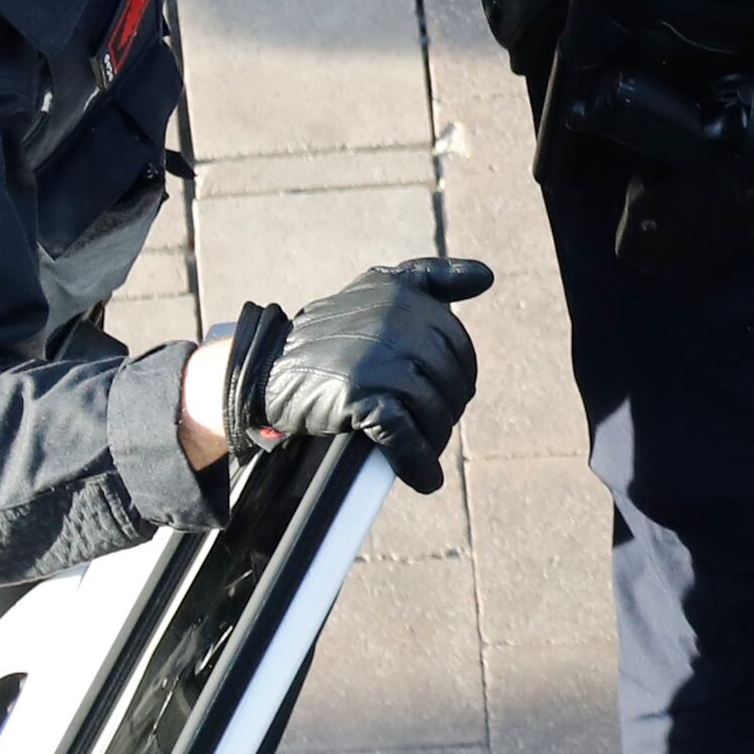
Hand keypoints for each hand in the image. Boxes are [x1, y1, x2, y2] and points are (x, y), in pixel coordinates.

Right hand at [222, 256, 492, 492]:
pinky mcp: (360, 393)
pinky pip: (406, 434)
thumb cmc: (330, 338)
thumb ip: (430, 280)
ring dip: (433, 439)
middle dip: (445, 411)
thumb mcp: (378, 292)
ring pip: (432, 409)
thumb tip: (487, 276)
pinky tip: (423, 477)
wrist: (265, 370)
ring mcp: (377, 356)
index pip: (458, 347)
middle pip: (450, 380)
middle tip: (429, 429)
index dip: (456, 380)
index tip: (440, 398)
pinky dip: (417, 461)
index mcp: (403, 294)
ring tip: (422, 452)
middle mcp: (394, 319)